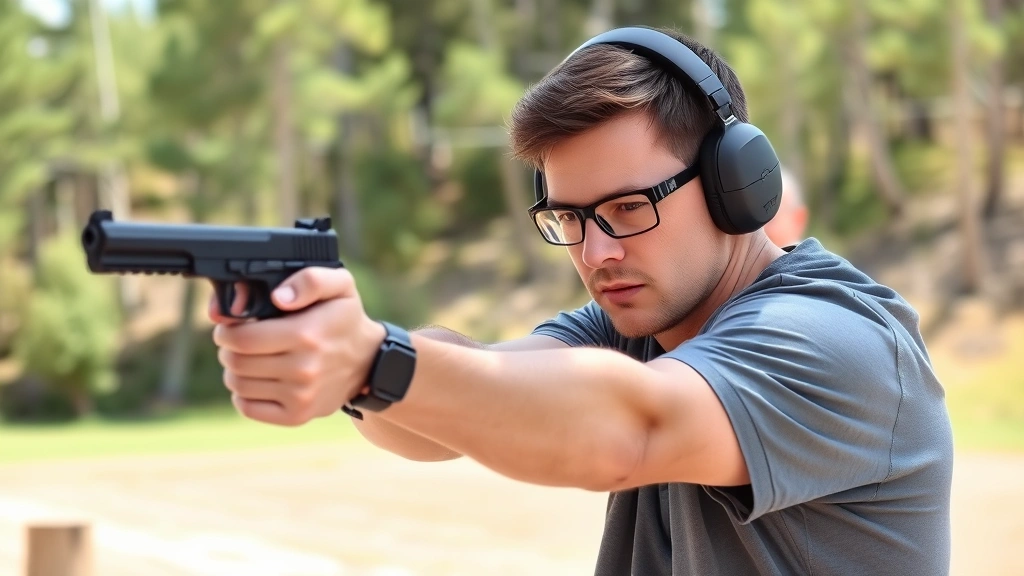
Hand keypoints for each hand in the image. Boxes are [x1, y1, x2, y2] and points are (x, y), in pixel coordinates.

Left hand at [207, 268, 385, 425]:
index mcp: (306, 334)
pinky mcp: (297, 415)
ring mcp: (301, 396)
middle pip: (236, 363)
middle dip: (228, 349)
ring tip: (248, 359)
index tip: (231, 326)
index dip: (227, 331)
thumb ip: (310, 280)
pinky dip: (244, 395)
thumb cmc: (345, 319)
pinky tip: (257, 380)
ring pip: (239, 385)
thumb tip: (279, 296)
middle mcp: (304, 369)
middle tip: (238, 341)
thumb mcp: (339, 285)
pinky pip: (249, 408)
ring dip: (234, 371)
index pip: (242, 339)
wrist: (369, 363)